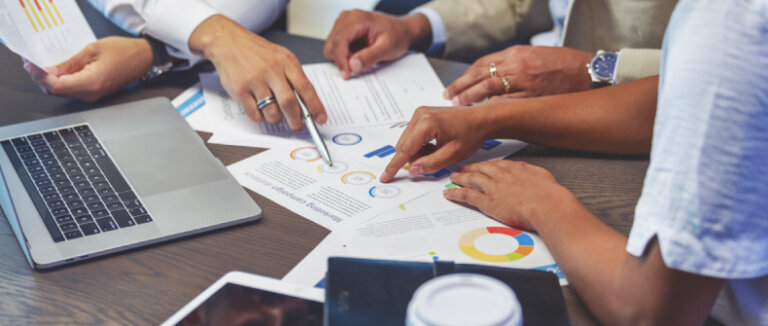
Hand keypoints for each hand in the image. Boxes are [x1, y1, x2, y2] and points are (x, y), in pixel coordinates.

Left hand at [23, 36, 152, 101]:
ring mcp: (93, 95)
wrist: (143, 58)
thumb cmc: (124, 52)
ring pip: (62, 92)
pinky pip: (71, 90)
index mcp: (91, 83)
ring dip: (49, 80)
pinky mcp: (94, 93)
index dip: (40, 76)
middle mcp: (91, 94)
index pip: (56, 86)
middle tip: (32, 64)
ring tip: (42, 65)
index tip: (31, 65)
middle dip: (41, 78)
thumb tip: (50, 70)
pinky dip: (60, 82)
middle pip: (56, 92)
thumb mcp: (92, 50)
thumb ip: (69, 63)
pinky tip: (57, 71)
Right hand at [190, 15, 326, 129]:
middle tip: (298, 126)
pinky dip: (260, 117)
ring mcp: (254, 80)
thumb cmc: (258, 53)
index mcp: (286, 62)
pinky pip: (254, 114)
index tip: (321, 119)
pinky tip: (258, 107)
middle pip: (289, 103)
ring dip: (276, 118)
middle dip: (296, 120)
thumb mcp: (282, 58)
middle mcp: (271, 70)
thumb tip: (307, 105)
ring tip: (274, 111)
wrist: (228, 42)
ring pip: (272, 112)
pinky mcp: (239, 90)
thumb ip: (294, 78)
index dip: (315, 106)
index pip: (306, 88)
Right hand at [324, 10, 430, 79]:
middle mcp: (346, 17)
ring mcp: (343, 23)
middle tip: (359, 65)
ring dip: (343, 57)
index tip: (346, 75)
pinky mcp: (342, 30)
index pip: (339, 41)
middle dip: (342, 59)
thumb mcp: (388, 48)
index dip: (340, 60)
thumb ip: (370, 57)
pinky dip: (344, 55)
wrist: (401, 30)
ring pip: (332, 47)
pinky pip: (335, 47)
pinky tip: (358, 54)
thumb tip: (352, 65)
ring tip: (361, 56)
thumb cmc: (397, 36)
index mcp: (357, 18)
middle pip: (332, 45)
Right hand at [380, 105, 490, 182]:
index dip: (394, 166)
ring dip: (417, 152)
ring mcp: (419, 113)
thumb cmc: (471, 133)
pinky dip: (420, 145)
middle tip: (433, 161)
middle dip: (413, 158)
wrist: (481, 118)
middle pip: (403, 146)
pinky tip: (435, 145)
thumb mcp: (453, 154)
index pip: (405, 150)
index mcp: (427, 124)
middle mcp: (419, 115)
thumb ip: (431, 164)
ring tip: (438, 151)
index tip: (385, 177)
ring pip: (407, 142)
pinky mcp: (421, 114)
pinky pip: (412, 135)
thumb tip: (413, 170)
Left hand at [444, 46, 592, 104]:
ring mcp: (523, 80)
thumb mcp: (535, 55)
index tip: (456, 85)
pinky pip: (505, 101)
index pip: (482, 64)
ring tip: (458, 105)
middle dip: (461, 86)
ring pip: (488, 87)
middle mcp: (516, 64)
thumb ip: (514, 63)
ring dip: (470, 97)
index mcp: (516, 53)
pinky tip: (479, 113)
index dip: (466, 76)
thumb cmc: (563, 64)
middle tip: (449, 96)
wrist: (587, 71)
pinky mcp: (532, 95)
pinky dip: (490, 107)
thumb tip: (494, 74)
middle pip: (480, 75)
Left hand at [444, 160, 570, 229]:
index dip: (486, 166)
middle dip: (470, 169)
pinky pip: (467, 195)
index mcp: (515, 168)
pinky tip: (449, 194)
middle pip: (481, 169)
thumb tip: (532, 176)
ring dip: (460, 178)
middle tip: (462, 169)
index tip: (482, 166)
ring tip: (453, 178)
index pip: (496, 164)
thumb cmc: (550, 195)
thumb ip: (533, 175)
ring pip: (471, 179)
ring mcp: (493, 187)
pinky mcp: (487, 201)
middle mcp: (501, 175)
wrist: (547, 205)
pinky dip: (456, 194)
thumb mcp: (542, 177)